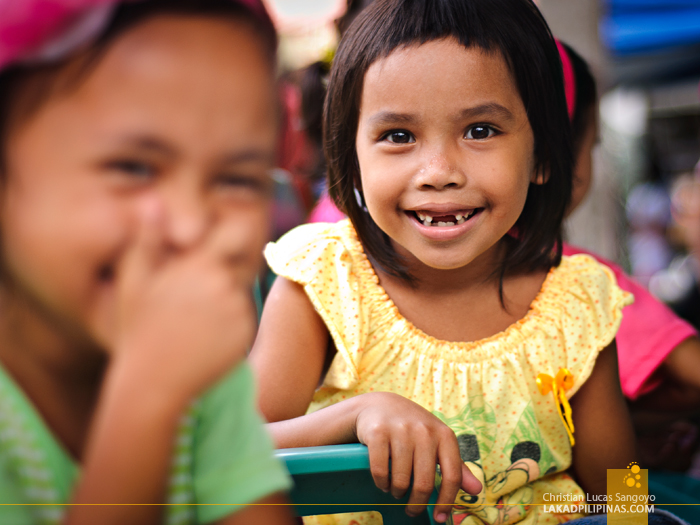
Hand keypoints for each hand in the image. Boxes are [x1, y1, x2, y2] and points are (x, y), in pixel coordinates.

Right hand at [107, 199, 256, 405]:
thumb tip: (153, 201)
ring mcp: (239, 311)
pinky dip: (230, 318)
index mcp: (201, 266)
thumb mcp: (134, 281)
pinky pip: (243, 315)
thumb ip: (146, 239)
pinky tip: (203, 333)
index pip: (236, 230)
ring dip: (227, 293)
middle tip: (197, 286)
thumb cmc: (138, 329)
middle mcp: (226, 285)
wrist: (154, 383)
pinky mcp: (246, 334)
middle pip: (242, 260)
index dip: (232, 230)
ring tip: (194, 315)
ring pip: (242, 288)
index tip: (220, 236)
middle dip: (227, 265)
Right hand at [354, 392, 481, 522]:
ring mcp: (400, 430)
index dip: (447, 502)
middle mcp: (425, 431)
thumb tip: (477, 490)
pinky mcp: (378, 432)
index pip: (452, 476)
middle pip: (424, 483)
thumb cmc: (414, 427)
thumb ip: (457, 465)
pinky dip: (382, 483)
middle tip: (412, 509)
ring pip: (401, 480)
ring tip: (396, 491)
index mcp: (444, 435)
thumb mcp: (438, 440)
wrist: (381, 404)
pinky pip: (381, 471)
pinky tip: (384, 482)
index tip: (439, 518)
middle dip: (417, 504)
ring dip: (397, 493)